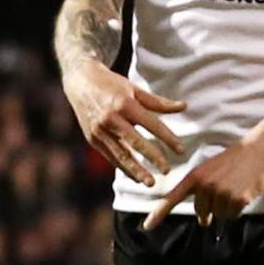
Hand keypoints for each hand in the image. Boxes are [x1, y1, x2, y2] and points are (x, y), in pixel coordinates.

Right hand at [61, 63, 185, 186]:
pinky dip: (123, 167)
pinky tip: (135, 177)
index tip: (180, 151)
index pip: (151, 124)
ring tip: (149, 183)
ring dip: (136, 170)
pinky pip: (110, 156)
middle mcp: (111, 118)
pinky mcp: (92, 138)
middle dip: (152, 158)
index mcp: (124, 104)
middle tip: (167, 171)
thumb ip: (158, 102)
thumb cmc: (111, 84)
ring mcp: (100, 130)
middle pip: (136, 142)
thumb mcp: (134, 89)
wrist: (80, 81)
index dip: (167, 138)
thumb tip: (183, 106)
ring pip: (121, 154)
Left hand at [144, 131, 263, 229]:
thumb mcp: (210, 170)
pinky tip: (244, 192)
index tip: (146, 227)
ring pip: (219, 216)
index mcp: (194, 177)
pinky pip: (233, 216)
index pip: (172, 198)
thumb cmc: (234, 161)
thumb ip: (201, 191)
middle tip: (224, 191)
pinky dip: (239, 209)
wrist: (259, 149)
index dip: (158, 214)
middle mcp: (204, 185)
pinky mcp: (237, 199)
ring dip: (228, 208)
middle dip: (212, 209)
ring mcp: (221, 193)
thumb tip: (203, 219)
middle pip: (201, 213)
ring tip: (235, 188)